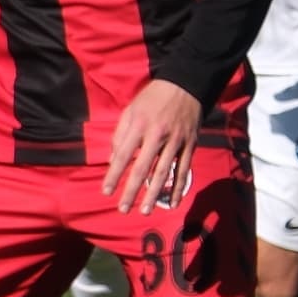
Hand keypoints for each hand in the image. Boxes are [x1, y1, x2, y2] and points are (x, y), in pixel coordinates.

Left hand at [101, 79, 204, 214]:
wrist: (185, 86)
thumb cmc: (152, 99)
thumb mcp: (130, 110)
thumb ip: (120, 135)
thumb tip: (113, 159)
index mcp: (139, 125)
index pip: (123, 155)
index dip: (114, 174)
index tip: (106, 192)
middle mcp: (157, 135)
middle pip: (143, 168)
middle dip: (132, 190)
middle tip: (123, 209)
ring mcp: (176, 141)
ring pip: (163, 172)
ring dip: (154, 194)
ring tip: (146, 210)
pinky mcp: (190, 145)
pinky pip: (183, 170)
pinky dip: (178, 187)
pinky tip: (173, 202)